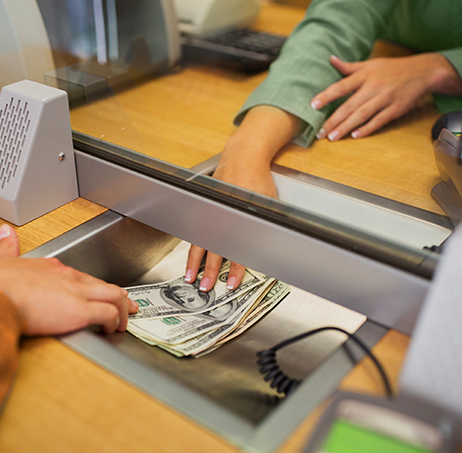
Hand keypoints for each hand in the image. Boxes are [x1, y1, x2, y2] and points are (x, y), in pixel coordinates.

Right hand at [0, 225, 137, 334]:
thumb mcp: (0, 259)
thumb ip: (6, 246)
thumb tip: (5, 232)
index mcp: (51, 267)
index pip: (81, 276)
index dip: (94, 286)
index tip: (99, 292)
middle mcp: (67, 277)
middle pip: (103, 284)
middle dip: (119, 297)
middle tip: (127, 306)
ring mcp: (75, 292)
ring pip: (114, 296)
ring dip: (121, 311)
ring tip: (122, 323)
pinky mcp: (79, 310)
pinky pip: (108, 314)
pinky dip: (114, 322)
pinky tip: (112, 329)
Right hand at [185, 107, 299, 290]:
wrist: (243, 156)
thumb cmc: (257, 178)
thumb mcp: (269, 202)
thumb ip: (268, 224)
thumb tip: (270, 249)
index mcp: (238, 215)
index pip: (236, 248)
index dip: (235, 268)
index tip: (233, 283)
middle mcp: (221, 216)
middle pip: (213, 249)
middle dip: (210, 271)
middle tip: (206, 287)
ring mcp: (211, 212)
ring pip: (200, 242)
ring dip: (195, 262)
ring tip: (191, 278)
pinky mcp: (206, 210)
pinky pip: (197, 233)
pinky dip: (193, 248)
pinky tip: (191, 260)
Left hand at [312, 53, 461, 140]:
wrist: (425, 71)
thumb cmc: (393, 68)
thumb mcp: (371, 64)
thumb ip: (349, 66)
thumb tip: (330, 59)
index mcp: (366, 75)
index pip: (342, 86)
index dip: (326, 95)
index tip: (313, 105)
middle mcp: (374, 86)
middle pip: (350, 105)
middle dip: (333, 120)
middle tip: (319, 133)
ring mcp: (386, 98)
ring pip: (362, 115)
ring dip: (346, 127)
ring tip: (332, 137)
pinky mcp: (397, 108)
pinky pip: (379, 120)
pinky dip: (367, 128)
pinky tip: (355, 136)